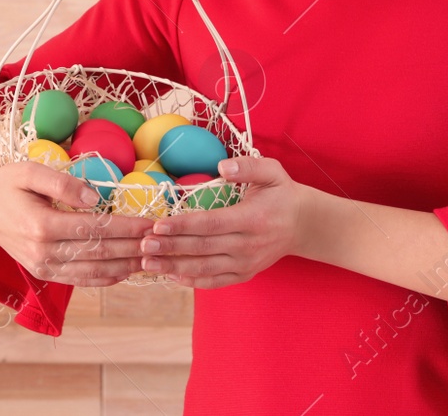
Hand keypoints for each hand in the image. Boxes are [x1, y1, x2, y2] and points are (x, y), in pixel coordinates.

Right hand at [0, 161, 157, 286]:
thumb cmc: (5, 183)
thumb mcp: (28, 171)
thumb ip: (62, 182)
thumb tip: (95, 197)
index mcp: (40, 225)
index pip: (95, 229)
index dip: (127, 227)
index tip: (152, 223)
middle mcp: (42, 252)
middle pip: (99, 253)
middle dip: (134, 248)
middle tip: (163, 241)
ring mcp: (42, 267)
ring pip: (94, 272)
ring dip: (126, 267)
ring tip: (153, 257)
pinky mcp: (43, 273)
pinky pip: (81, 280)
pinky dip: (107, 278)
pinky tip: (127, 270)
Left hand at [140, 156, 316, 288]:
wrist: (304, 225)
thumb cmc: (282, 194)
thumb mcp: (273, 172)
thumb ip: (248, 167)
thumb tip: (222, 166)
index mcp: (251, 219)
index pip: (211, 224)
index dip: (183, 225)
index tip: (158, 224)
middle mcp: (247, 245)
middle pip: (202, 248)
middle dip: (170, 247)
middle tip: (143, 244)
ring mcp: (246, 264)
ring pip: (205, 268)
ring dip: (174, 266)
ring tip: (147, 262)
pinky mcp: (244, 274)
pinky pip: (215, 282)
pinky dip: (192, 281)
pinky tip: (170, 275)